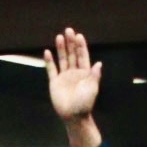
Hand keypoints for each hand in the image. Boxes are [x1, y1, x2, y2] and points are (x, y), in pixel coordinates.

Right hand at [43, 27, 103, 146]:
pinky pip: (51, 69)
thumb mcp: (92, 89)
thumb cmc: (85, 104)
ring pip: (62, 59)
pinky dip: (49, 61)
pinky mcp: (55, 82)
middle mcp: (74, 72)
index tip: (79, 36)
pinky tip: (47, 52)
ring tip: (59, 37)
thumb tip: (98, 63)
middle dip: (71, 43)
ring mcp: (64, 77)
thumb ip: (94, 76)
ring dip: (61, 48)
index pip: (82, 56)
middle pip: (72, 54)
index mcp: (85, 73)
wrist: (73, 116)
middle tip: (68, 30)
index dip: (81, 46)